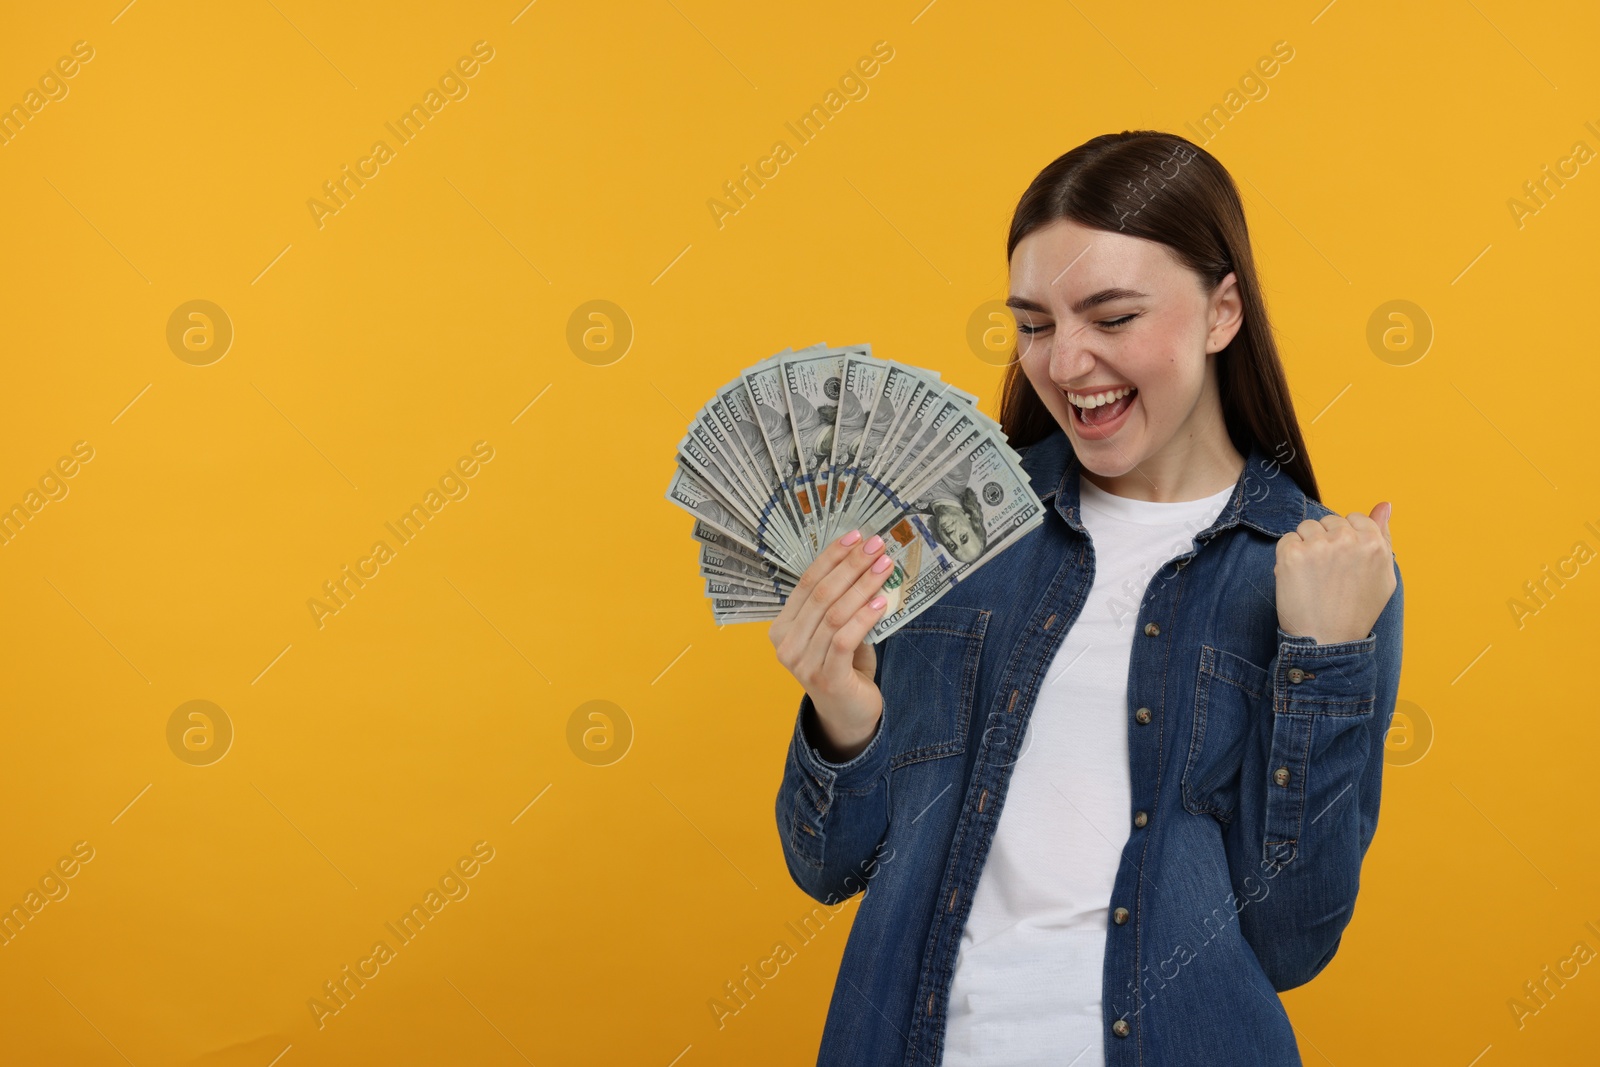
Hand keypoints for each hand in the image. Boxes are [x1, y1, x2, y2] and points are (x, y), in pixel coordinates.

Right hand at [769, 529, 896, 760]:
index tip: (856, 536)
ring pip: (834, 614)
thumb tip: (867, 562)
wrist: (848, 715)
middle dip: (851, 565)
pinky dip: (864, 616)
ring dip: (862, 586)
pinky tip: (882, 600)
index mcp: (783, 628)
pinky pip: (844, 639)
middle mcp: (787, 645)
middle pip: (821, 594)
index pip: (806, 583)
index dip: (832, 556)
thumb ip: (840, 604)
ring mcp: (803, 664)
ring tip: (885, 567)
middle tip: (877, 545)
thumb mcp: (835, 631)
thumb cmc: (843, 667)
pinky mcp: (826, 679)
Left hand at [1275, 501, 1395, 644]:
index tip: (1344, 564)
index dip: (1346, 540)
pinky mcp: (1292, 554)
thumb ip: (1384, 536)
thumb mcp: (1384, 575)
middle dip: (1326, 541)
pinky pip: (1287, 539)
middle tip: (1329, 575)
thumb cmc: (1357, 610)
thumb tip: (1384, 504)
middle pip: (1329, 521)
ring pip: (1307, 527)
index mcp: (1373, 543)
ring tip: (1314, 577)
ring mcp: (1318, 545)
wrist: (1327, 641)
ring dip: (1306, 546)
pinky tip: (1299, 578)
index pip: (1355, 518)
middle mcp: (1347, 540)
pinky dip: (1288, 556)